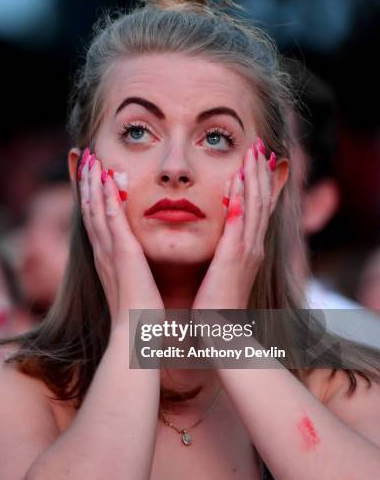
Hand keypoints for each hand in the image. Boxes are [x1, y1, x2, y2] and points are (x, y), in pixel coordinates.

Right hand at [79, 150, 164, 331]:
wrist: (136, 336)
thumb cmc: (138, 317)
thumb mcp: (133, 288)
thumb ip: (132, 274)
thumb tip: (136, 269)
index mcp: (106, 260)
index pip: (96, 221)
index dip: (92, 197)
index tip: (92, 176)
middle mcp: (102, 252)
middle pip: (89, 209)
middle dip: (87, 182)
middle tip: (86, 158)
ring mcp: (109, 251)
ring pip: (95, 208)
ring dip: (93, 182)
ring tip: (92, 158)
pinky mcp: (122, 253)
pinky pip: (111, 218)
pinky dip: (107, 196)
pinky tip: (108, 177)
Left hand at [192, 138, 275, 309]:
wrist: (222, 335)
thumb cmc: (217, 308)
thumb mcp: (223, 276)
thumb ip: (224, 256)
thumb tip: (219, 245)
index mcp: (249, 250)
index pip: (258, 208)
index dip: (259, 183)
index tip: (255, 160)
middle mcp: (253, 247)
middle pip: (262, 200)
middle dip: (261, 171)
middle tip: (259, 145)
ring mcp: (248, 251)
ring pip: (256, 205)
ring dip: (255, 176)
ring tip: (253, 151)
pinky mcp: (236, 257)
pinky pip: (241, 221)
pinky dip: (243, 197)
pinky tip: (239, 178)